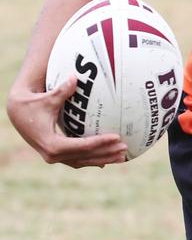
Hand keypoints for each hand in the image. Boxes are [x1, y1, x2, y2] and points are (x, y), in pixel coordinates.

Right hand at [6, 76, 126, 167]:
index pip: (81, 146)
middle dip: (106, 153)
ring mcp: (55, 157)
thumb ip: (62, 91)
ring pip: (84, 161)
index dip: (100, 142)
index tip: (116, 137)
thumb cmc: (33, 105)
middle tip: (125, 148)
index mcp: (52, 144)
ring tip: (122, 156)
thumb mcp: (47, 99)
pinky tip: (109, 158)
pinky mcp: (57, 155)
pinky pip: (79, 159)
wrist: (18, 115)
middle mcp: (53, 155)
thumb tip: (75, 78)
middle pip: (85, 157)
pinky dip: (93, 158)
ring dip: (103, 159)